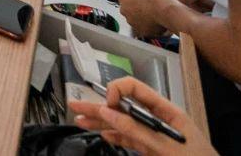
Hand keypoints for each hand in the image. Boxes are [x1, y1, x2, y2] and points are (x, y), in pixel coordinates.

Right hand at [70, 76, 214, 155]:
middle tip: (75, 106)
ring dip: (101, 123)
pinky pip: (130, 139)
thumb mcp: (165, 146)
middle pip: (124, 107)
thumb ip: (136, 129)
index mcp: (166, 110)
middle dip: (100, 106)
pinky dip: (115, 137)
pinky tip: (102, 135)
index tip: (107, 106)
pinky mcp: (152, 149)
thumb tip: (107, 112)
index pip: (136, 90)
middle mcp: (157, 119)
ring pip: (123, 124)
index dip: (118, 92)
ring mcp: (154, 135)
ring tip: (79, 121)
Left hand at [118, 0, 175, 37]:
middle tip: (148, 6)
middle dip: (135, 8)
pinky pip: (142, 27)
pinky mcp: (139, 31)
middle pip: (127, 8)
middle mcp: (124, 10)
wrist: (167, 12)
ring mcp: (130, 21)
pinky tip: (155, 21)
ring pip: (134, 19)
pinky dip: (147, 25)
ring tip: (154, 14)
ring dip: (141, 17)